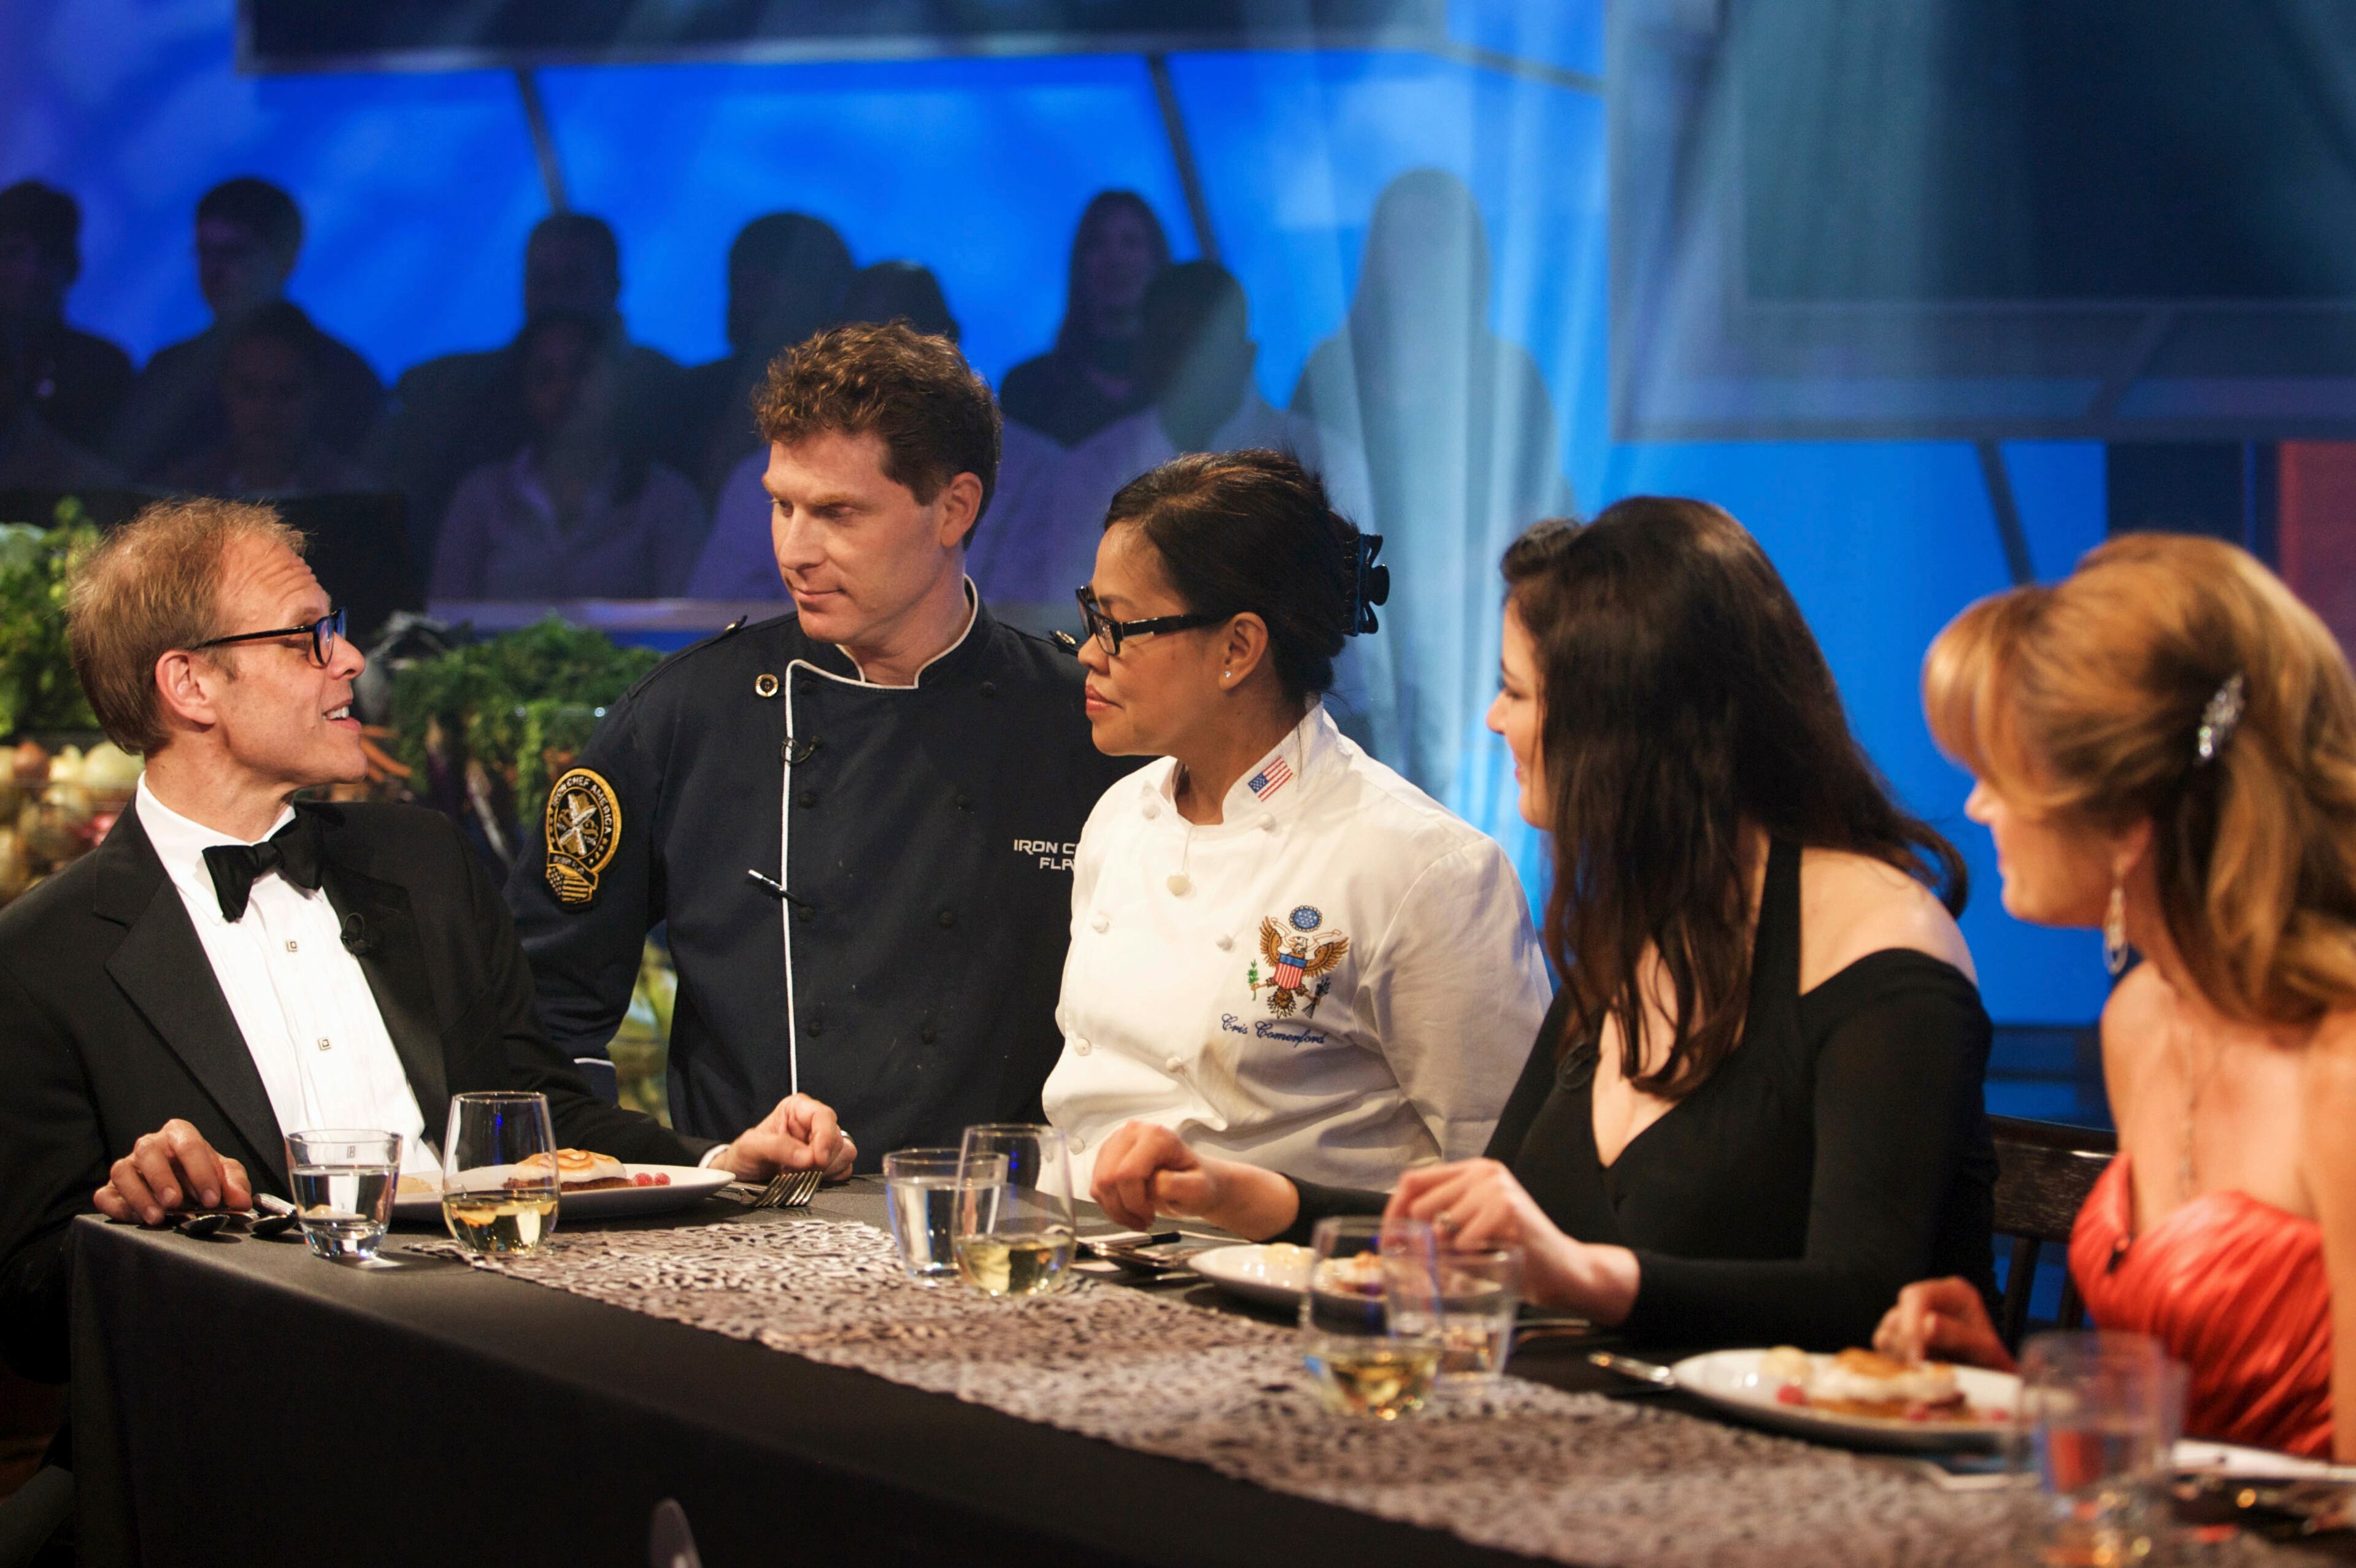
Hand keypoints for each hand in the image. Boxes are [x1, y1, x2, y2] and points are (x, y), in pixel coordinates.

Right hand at [93, 1119, 251, 1225]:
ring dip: (138, 1195)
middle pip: (148, 1151)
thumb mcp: (224, 1175)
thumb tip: (241, 1202)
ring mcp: (128, 1166)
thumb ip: (235, 1184)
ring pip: (121, 1171)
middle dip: (162, 1178)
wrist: (181, 1189)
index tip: (211, 1199)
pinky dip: (117, 1207)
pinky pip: (105, 1195)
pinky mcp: (111, 1188)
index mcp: (178, 1134)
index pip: (189, 1144)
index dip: (201, 1171)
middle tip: (176, 1203)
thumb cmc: (202, 1176)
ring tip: (157, 1218)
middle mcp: (150, 1146)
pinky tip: (135, 1219)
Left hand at [725, 1093, 855, 1182]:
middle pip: (837, 1138)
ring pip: (845, 1154)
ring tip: (799, 1175)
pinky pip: (844, 1170)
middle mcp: (813, 1124)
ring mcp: (822, 1145)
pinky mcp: (827, 1164)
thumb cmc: (743, 1156)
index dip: (825, 1136)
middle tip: (797, 1171)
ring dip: (825, 1170)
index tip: (818, 1159)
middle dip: (821, 1159)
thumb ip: (777, 1147)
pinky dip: (829, 1179)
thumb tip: (807, 1157)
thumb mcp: (750, 1147)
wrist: (740, 1177)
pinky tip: (809, 1180)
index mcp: (797, 1109)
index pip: (823, 1116)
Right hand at [1086, 1121, 1297, 1238]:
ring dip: (1115, 1206)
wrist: (1203, 1183)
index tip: (1151, 1216)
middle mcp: (1134, 1131)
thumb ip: (1179, 1187)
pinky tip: (1132, 1207)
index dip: (1135, 1201)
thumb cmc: (1205, 1186)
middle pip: (1108, 1178)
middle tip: (1147, 1218)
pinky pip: (1095, 1183)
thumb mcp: (1200, 1192)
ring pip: (1096, 1181)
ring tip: (1141, 1213)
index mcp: (1156, 1137)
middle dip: (1124, 1205)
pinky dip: (1110, 1202)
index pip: (1127, 1173)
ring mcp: (1119, 1140)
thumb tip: (1157, 1185)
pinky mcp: (1110, 1152)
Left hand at [1386, 1158, 1635, 1323]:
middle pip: (1420, 1204)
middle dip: (1416, 1240)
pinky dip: (1471, 1259)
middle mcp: (1483, 1172)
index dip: (1392, 1211)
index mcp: (1472, 1171)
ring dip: (1447, 1254)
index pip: (1413, 1181)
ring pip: (1439, 1226)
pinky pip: (1464, 1241)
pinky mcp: (1507, 1209)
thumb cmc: (1515, 1252)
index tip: (1386, 1240)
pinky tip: (1493, 1258)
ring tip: (1474, 1260)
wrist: (1564, 1269)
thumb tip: (1393, 1237)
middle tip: (1423, 1266)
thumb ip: (1440, 1222)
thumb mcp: (1473, 1228)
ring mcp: (1496, 1188)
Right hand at [1873, 1277, 2014, 1370]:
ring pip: (1887, 1334)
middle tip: (1921, 1370)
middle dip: (1906, 1346)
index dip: (1910, 1324)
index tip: (1916, 1356)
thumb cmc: (1993, 1366)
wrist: (1992, 1387)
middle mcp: (1929, 1301)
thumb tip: (1927, 1323)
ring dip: (1903, 1358)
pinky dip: (1898, 1364)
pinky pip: (1886, 1351)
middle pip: (1897, 1314)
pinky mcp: (1901, 1340)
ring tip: (1928, 1372)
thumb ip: (1957, 1335)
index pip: (1916, 1296)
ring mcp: (1912, 1320)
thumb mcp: (1985, 1351)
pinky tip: (1919, 1373)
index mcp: (1954, 1292)